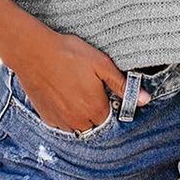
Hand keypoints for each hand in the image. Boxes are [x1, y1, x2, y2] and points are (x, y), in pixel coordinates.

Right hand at [10, 29, 150, 131]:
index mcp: (95, 108)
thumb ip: (123, 85)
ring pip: (78, 127)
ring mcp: (61, 121)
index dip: (110, 104)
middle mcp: (78, 120)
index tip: (104, 91)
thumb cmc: (68, 54)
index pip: (111, 118)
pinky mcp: (46, 117)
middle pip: (95, 125)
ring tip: (76, 92)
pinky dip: (65, 116)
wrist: (34, 52)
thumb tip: (145, 100)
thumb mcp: (101, 64)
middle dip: (96, 112)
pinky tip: (63, 97)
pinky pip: (62, 125)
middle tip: (89, 90)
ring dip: (81, 116)